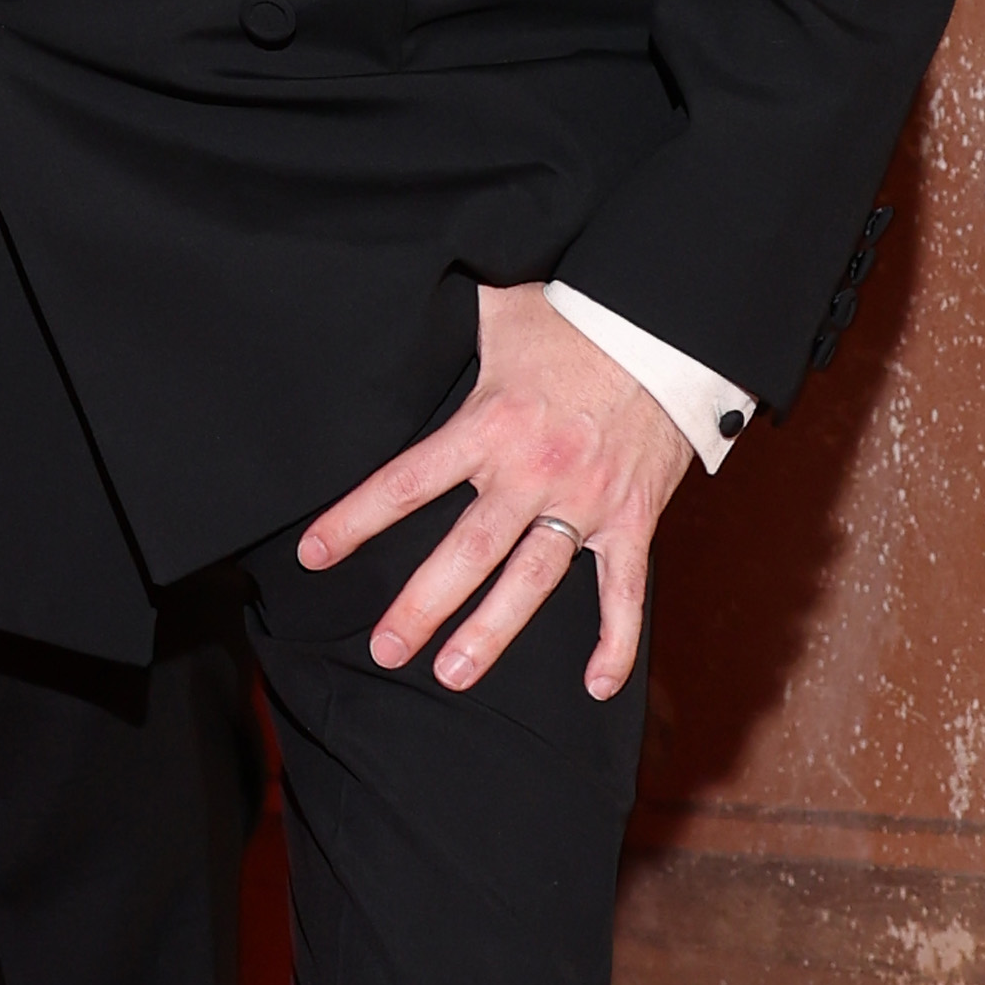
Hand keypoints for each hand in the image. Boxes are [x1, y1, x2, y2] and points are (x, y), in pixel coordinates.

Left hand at [297, 284, 690, 700]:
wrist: (669, 330)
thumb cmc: (577, 319)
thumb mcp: (500, 310)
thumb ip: (446, 319)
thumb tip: (394, 297)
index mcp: (489, 424)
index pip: (406, 481)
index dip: (356, 520)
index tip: (315, 555)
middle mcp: (533, 470)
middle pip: (467, 550)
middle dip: (422, 604)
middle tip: (386, 648)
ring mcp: (586, 500)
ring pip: (533, 580)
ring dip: (493, 632)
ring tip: (453, 675)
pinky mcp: (633, 517)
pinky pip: (626, 591)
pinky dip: (615, 641)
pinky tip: (596, 687)